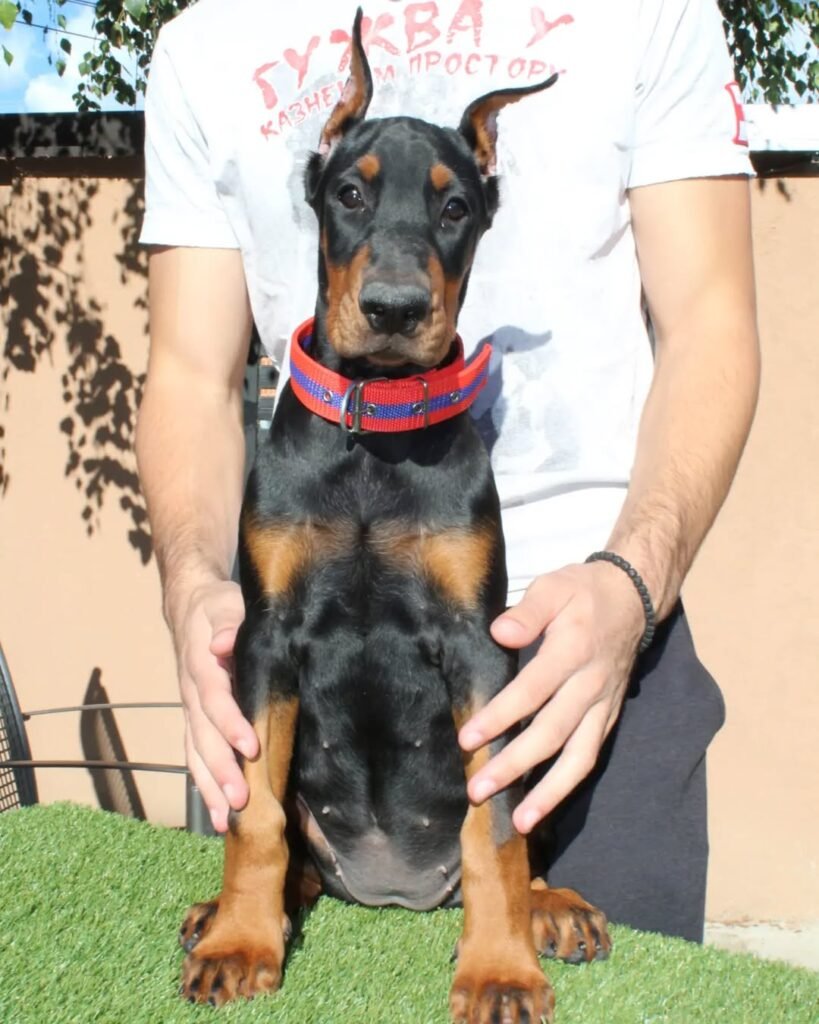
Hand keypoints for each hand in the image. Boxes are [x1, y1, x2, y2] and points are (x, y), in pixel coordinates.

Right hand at [172, 579, 258, 831]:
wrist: (191, 607)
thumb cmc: (218, 606)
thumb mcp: (226, 603)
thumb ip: (228, 622)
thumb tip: (222, 642)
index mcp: (202, 665)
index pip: (216, 699)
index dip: (231, 723)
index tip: (250, 746)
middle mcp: (192, 693)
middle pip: (203, 736)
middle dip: (221, 770)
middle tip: (240, 800)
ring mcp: (190, 709)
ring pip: (196, 752)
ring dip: (210, 787)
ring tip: (225, 819)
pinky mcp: (194, 720)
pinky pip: (194, 755)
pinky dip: (204, 785)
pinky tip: (217, 813)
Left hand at [458, 561, 644, 833]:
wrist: (633, 600)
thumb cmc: (583, 592)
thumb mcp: (554, 587)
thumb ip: (528, 612)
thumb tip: (500, 633)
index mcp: (573, 651)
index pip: (531, 691)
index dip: (500, 717)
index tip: (467, 739)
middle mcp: (590, 685)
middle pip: (551, 733)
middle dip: (514, 765)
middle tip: (477, 789)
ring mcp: (603, 706)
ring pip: (578, 757)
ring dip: (549, 793)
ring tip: (520, 823)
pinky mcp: (608, 718)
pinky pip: (589, 757)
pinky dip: (568, 784)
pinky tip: (543, 805)